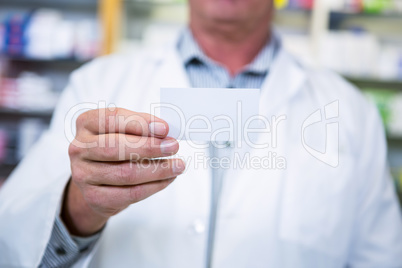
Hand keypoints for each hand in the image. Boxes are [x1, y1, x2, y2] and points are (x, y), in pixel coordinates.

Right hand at [62, 108, 183, 235]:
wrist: (97, 181)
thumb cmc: (116, 148)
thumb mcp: (124, 130)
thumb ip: (141, 127)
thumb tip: (165, 132)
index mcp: (86, 123)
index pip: (112, 119)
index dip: (140, 123)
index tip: (165, 128)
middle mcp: (79, 148)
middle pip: (116, 148)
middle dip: (150, 147)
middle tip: (173, 146)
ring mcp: (82, 174)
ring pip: (125, 173)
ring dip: (157, 170)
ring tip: (177, 165)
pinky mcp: (93, 197)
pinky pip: (129, 193)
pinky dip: (154, 186)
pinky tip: (167, 179)